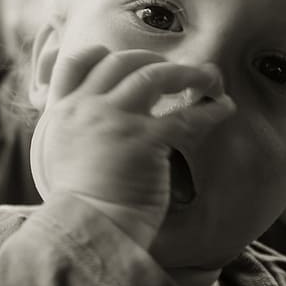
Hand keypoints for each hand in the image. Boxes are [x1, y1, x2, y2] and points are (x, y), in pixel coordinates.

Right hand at [30, 45, 233, 251]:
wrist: (88, 233)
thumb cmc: (82, 209)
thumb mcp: (61, 162)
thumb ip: (78, 136)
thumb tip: (104, 128)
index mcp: (62, 113)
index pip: (76, 61)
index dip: (104, 53)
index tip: (128, 61)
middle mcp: (85, 109)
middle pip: (123, 61)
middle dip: (155, 59)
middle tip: (177, 73)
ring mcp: (115, 120)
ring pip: (155, 74)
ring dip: (188, 73)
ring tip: (209, 81)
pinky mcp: (145, 140)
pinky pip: (187, 116)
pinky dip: (211, 110)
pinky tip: (224, 110)